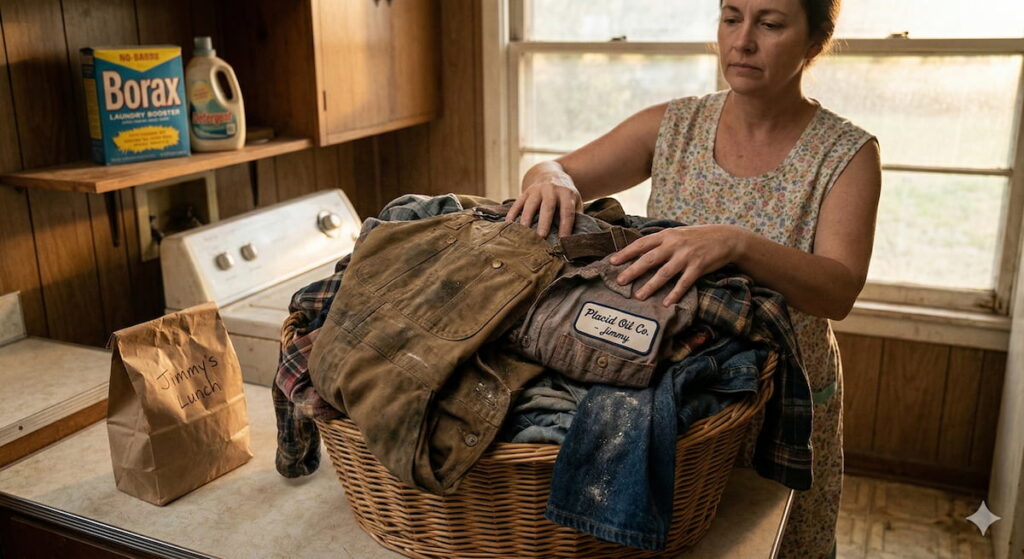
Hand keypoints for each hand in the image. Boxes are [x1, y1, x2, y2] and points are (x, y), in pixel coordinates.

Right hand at [505, 171, 582, 237]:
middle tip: (541, 237)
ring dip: (527, 218)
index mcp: (566, 193)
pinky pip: (518, 203)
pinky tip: (509, 224)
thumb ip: (576, 215)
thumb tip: (576, 236)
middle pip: (547, 207)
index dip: (566, 225)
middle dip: (544, 222)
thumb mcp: (575, 200)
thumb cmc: (565, 194)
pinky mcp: (525, 192)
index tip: (563, 239)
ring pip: (530, 204)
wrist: (551, 174)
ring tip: (524, 233)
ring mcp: (536, 190)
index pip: (567, 210)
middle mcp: (551, 190)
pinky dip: (513, 214)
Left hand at [609, 225, 749, 305]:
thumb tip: (640, 250)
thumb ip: (661, 241)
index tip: (612, 261)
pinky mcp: (698, 267)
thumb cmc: (698, 237)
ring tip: (639, 296)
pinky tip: (666, 303)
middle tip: (619, 282)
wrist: (726, 238)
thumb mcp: (678, 233)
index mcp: (667, 235)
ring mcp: (686, 256)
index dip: (626, 253)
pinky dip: (674, 293)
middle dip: (632, 270)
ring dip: (650, 285)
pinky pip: (684, 283)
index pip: (642, 244)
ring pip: (664, 273)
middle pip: (649, 259)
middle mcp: (675, 244)